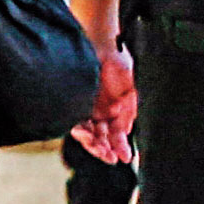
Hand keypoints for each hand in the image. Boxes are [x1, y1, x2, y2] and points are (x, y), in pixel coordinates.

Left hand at [75, 43, 136, 166]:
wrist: (103, 45)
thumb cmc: (119, 65)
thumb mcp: (131, 92)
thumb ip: (128, 113)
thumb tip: (127, 132)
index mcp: (114, 113)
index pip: (116, 136)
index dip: (120, 147)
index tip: (126, 158)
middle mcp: (98, 114)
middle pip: (100, 138)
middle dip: (104, 149)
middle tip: (110, 157)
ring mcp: (84, 109)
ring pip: (86, 133)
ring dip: (93, 144)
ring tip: (100, 149)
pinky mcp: (72, 102)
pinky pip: (73, 120)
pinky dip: (81, 130)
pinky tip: (87, 134)